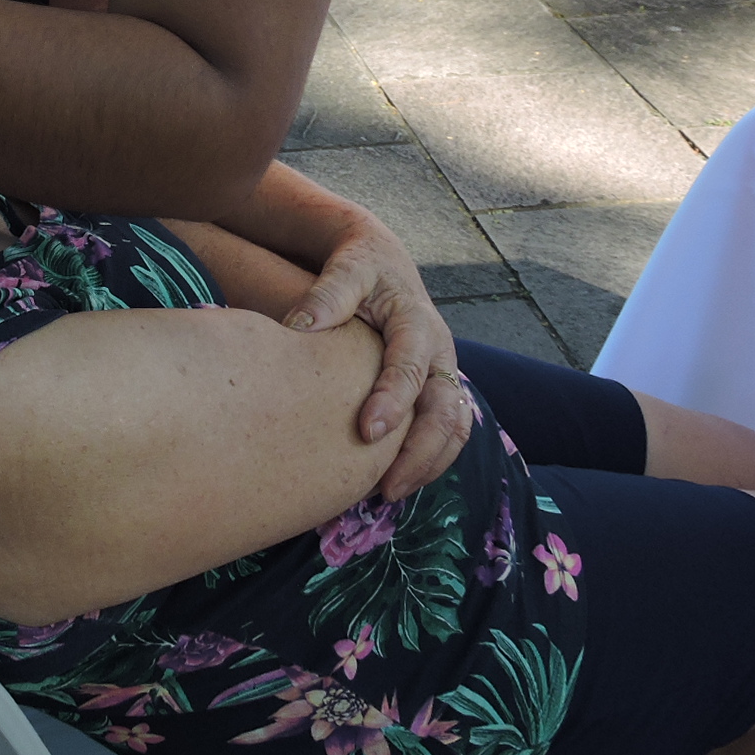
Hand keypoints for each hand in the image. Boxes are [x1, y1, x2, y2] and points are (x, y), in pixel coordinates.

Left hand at [284, 212, 466, 500]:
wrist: (381, 261)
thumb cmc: (358, 266)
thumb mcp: (346, 268)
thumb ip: (327, 294)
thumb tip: (299, 325)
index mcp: (417, 321)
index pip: (410, 367)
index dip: (393, 401)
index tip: (367, 433)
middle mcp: (439, 350)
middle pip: (447, 409)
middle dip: (421, 452)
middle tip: (386, 488)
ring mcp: (442, 372)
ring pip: (455, 426)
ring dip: (430, 463)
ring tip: (390, 493)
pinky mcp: (435, 388)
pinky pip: (448, 430)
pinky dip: (430, 459)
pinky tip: (395, 480)